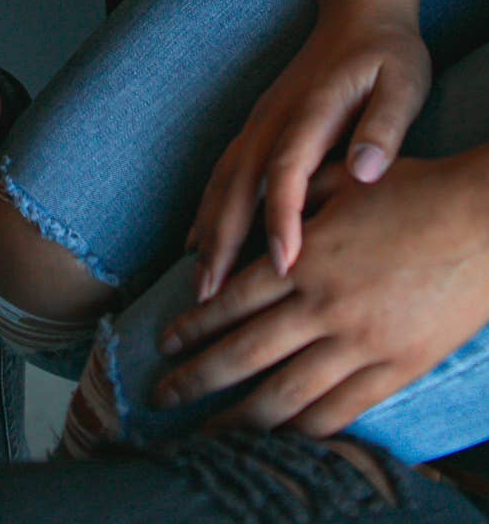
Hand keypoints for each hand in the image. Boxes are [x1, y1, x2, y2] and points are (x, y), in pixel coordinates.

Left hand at [158, 152, 488, 437]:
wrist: (484, 220)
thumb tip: (252, 217)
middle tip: (161, 395)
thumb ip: (294, 201)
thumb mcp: (341, 181)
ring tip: (208, 434)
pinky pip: (342, 409)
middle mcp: (324, 305)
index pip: (231, 300)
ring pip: (287, 392)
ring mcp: (361, 342)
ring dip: (241, 416)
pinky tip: (282, 437)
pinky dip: (306, 428)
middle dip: (197, 377)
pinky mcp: (397, 367)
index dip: (194, 324)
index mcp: (305, 257)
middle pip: (245, 352)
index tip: (164, 342)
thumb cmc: (415, 189)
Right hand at [189, 7, 430, 296]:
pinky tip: (199, 241)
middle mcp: (274, 118)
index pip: (287, 170)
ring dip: (207, 230)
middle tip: (211, 297)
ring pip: (223, 179)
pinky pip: (225, 172)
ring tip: (199, 283)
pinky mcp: (259, 126)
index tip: (283, 266)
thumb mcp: (403, 81)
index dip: (282, 218)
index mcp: (311, 111)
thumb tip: (363, 170)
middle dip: (222, 241)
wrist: (359, 11)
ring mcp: (261, 121)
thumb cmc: (387, 51)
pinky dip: (207, 209)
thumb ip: (383, 126)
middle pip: (238, 183)